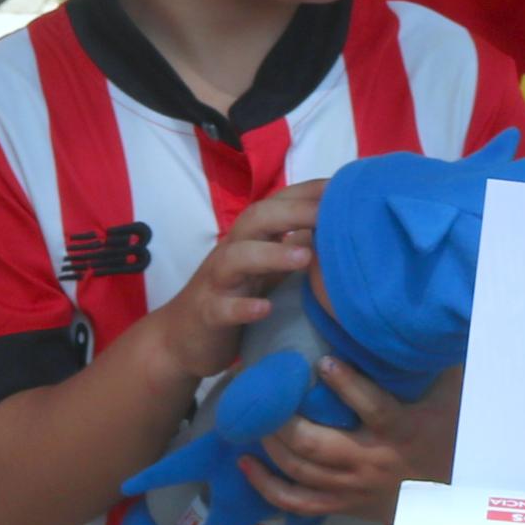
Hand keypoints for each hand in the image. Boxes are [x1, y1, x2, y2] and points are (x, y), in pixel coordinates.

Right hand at [148, 180, 320, 383]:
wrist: (181, 339)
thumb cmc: (232, 298)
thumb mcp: (264, 270)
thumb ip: (293, 247)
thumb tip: (337, 228)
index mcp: (250, 240)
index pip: (276, 204)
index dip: (307, 192)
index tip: (343, 186)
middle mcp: (232, 252)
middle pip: (256, 220)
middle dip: (293, 212)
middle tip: (329, 214)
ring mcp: (217, 283)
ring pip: (236, 257)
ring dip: (271, 254)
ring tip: (305, 256)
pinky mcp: (208, 315)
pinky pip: (223, 308)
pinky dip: (243, 307)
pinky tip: (265, 308)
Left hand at [242, 357, 459, 524]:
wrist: (452, 498)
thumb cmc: (448, 436)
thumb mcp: (450, 397)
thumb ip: (431, 363)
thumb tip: (422, 319)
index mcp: (401, 431)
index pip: (373, 408)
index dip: (348, 385)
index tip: (322, 361)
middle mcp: (371, 461)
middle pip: (316, 444)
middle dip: (282, 418)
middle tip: (261, 390)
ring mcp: (353, 487)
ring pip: (300, 470)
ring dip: (271, 443)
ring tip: (250, 417)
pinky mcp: (342, 506)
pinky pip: (298, 503)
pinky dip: (267, 486)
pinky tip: (246, 463)